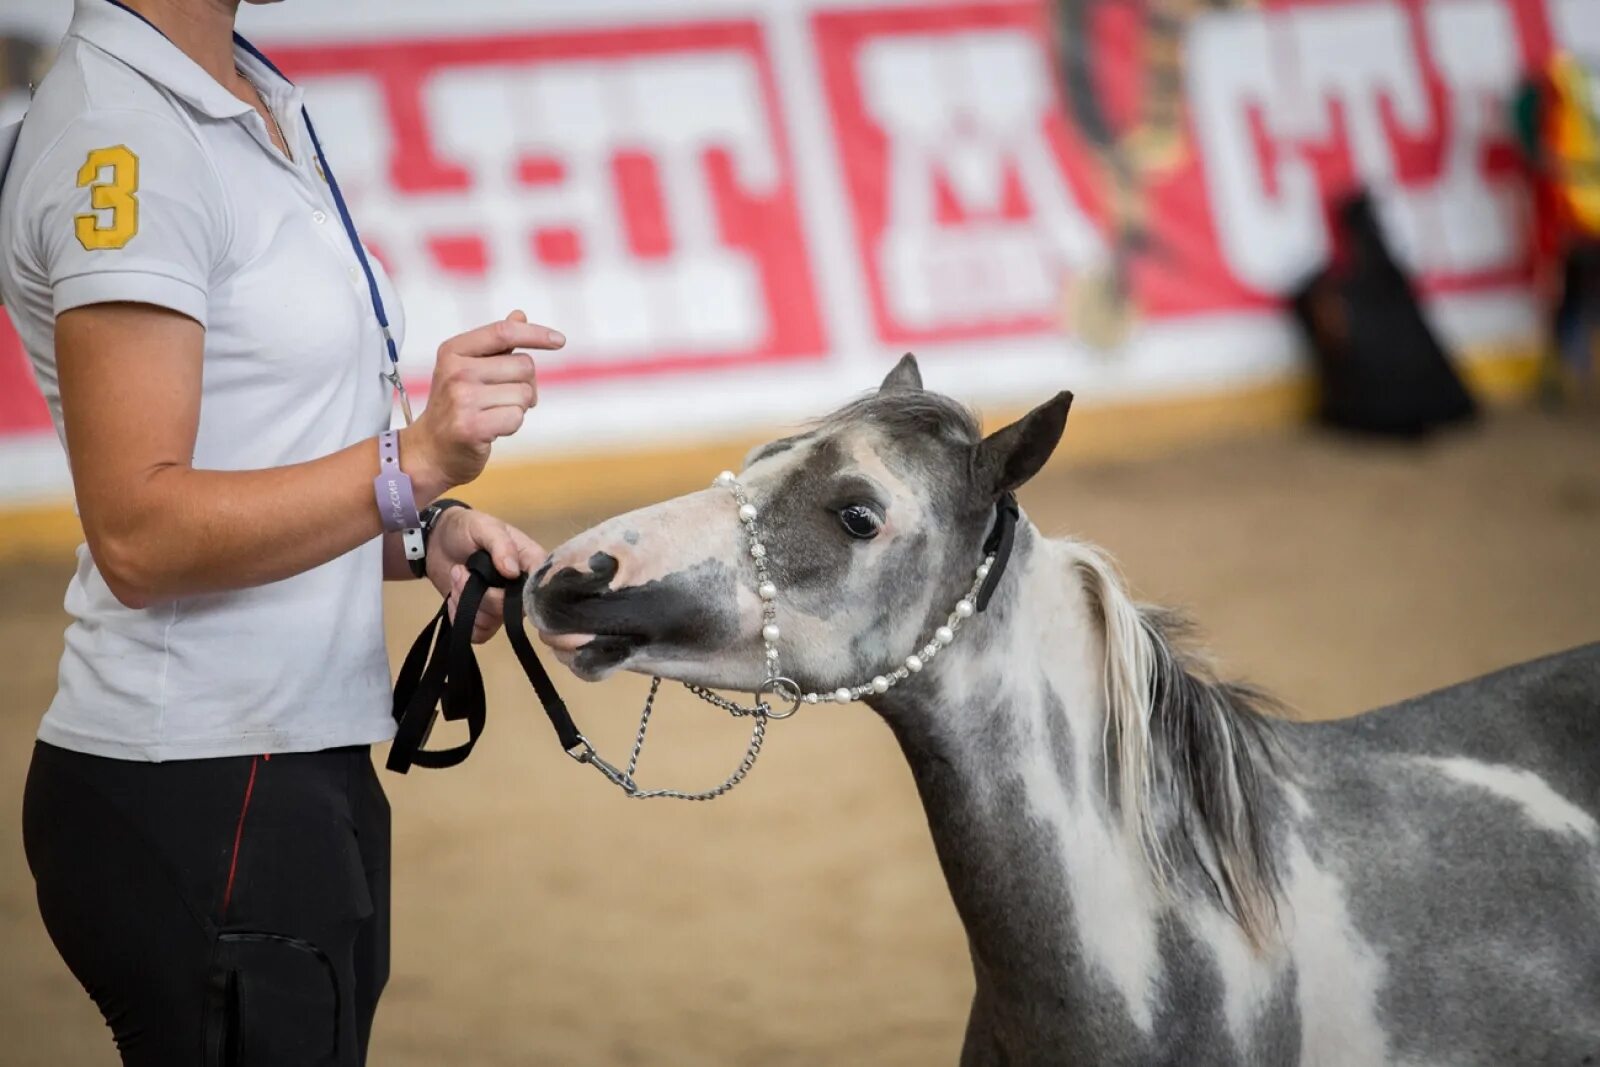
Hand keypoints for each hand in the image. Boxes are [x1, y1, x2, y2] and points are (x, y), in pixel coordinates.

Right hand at [400, 311, 563, 497]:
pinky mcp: (470, 427)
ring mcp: (461, 399)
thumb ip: (496, 344)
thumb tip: (520, 315)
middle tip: (504, 398)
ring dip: (518, 407)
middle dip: (526, 384)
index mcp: (453, 350)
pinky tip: (492, 429)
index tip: (560, 341)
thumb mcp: (468, 368)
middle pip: (524, 365)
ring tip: (493, 414)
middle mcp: (455, 371)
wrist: (430, 451)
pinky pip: (517, 417)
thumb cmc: (456, 406)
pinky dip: (512, 425)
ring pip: (524, 394)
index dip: (536, 334)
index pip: (504, 332)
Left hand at [425, 508, 546, 643]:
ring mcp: (501, 606)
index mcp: (530, 564)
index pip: (541, 588)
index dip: (525, 593)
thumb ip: (500, 545)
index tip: (500, 580)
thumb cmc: (466, 529)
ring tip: (456, 577)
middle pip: (513, 611)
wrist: (436, 541)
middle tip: (460, 571)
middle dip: (483, 596)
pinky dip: (460, 618)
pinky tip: (454, 597)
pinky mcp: (482, 618)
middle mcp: (521, 590)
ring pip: (492, 623)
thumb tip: (512, 572)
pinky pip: (477, 633)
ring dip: (466, 603)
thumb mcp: (484, 526)